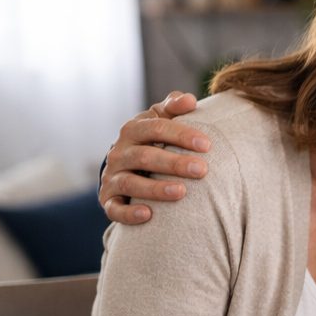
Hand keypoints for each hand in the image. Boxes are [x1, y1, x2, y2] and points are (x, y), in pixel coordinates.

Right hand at [100, 91, 210, 224]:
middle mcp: (119, 153)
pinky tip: (148, 215)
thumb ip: (173, 107)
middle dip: (174, 163)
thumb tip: (189, 100)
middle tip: (202, 170)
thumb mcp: (160, 119)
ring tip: (181, 192)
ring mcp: (113, 177)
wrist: (126, 165)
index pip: (155, 128)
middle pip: (145, 157)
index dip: (180, 134)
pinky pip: (114, 209)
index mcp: (133, 131)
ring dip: (155, 189)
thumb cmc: (153, 140)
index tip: (207, 144)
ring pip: (131, 183)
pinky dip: (129, 214)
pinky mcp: (109, 200)